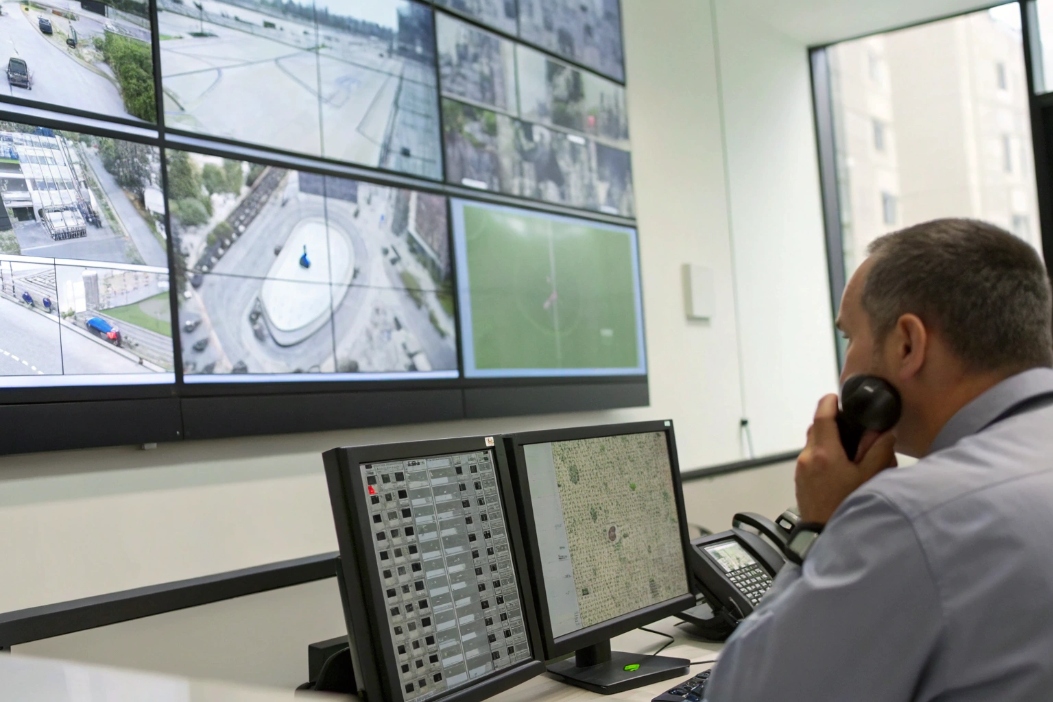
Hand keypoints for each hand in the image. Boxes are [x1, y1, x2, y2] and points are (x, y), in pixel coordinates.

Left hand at [795, 395, 896, 524]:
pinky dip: (822, 454)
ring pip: (812, 444)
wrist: (824, 535)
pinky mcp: (800, 480)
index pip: (822, 417)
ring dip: (826, 440)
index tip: (835, 396)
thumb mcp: (870, 478)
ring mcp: (801, 470)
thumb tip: (886, 433)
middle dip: (830, 422)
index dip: (828, 403)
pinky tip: (838, 465)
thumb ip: (879, 452)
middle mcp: (807, 458)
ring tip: (847, 448)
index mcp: (824, 454)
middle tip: (848, 423)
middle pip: (815, 429)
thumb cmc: (847, 508)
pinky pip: (809, 458)